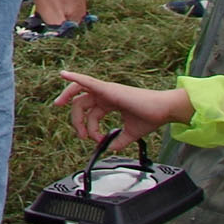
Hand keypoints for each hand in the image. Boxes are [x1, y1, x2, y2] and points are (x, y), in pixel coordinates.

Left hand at [53, 72, 193, 145]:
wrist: (163, 111)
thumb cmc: (151, 117)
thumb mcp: (130, 133)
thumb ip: (119, 141)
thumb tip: (111, 149)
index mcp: (109, 102)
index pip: (90, 112)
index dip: (89, 128)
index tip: (96, 141)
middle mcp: (105, 94)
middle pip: (80, 103)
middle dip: (76, 119)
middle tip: (80, 135)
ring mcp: (106, 89)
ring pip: (78, 90)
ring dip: (66, 97)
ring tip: (59, 104)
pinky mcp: (109, 89)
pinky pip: (87, 81)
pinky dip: (74, 77)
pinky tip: (64, 74)